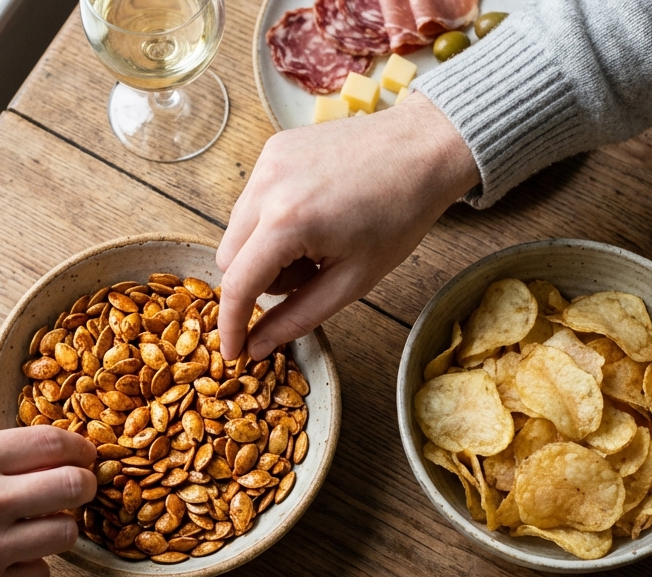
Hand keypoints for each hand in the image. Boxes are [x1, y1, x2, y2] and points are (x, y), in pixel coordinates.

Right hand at [0, 426, 95, 576]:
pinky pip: (41, 575)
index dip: (80, 450)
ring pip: (67, 534)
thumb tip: (54, 457)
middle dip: (85, 487)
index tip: (85, 457)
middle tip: (79, 492)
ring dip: (57, 531)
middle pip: (74, 486)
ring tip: (30, 532)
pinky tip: (2, 564)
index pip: (54, 442)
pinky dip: (29, 570)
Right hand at [217, 93, 478, 359]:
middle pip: (228, 259)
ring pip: (236, 230)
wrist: (423, 148)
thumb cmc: (399, 215)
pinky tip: (314, 217)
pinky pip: (253, 201)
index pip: (237, 286)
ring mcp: (267, 163)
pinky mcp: (274, 149)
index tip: (232, 351)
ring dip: (264, 252)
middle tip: (309, 276)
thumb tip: (258, 347)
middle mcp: (266, 187)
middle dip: (258, 282)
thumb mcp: (353, 281)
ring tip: (316, 244)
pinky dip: (272, 221)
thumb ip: (298, 318)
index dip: (230, 325)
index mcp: (286, 223)